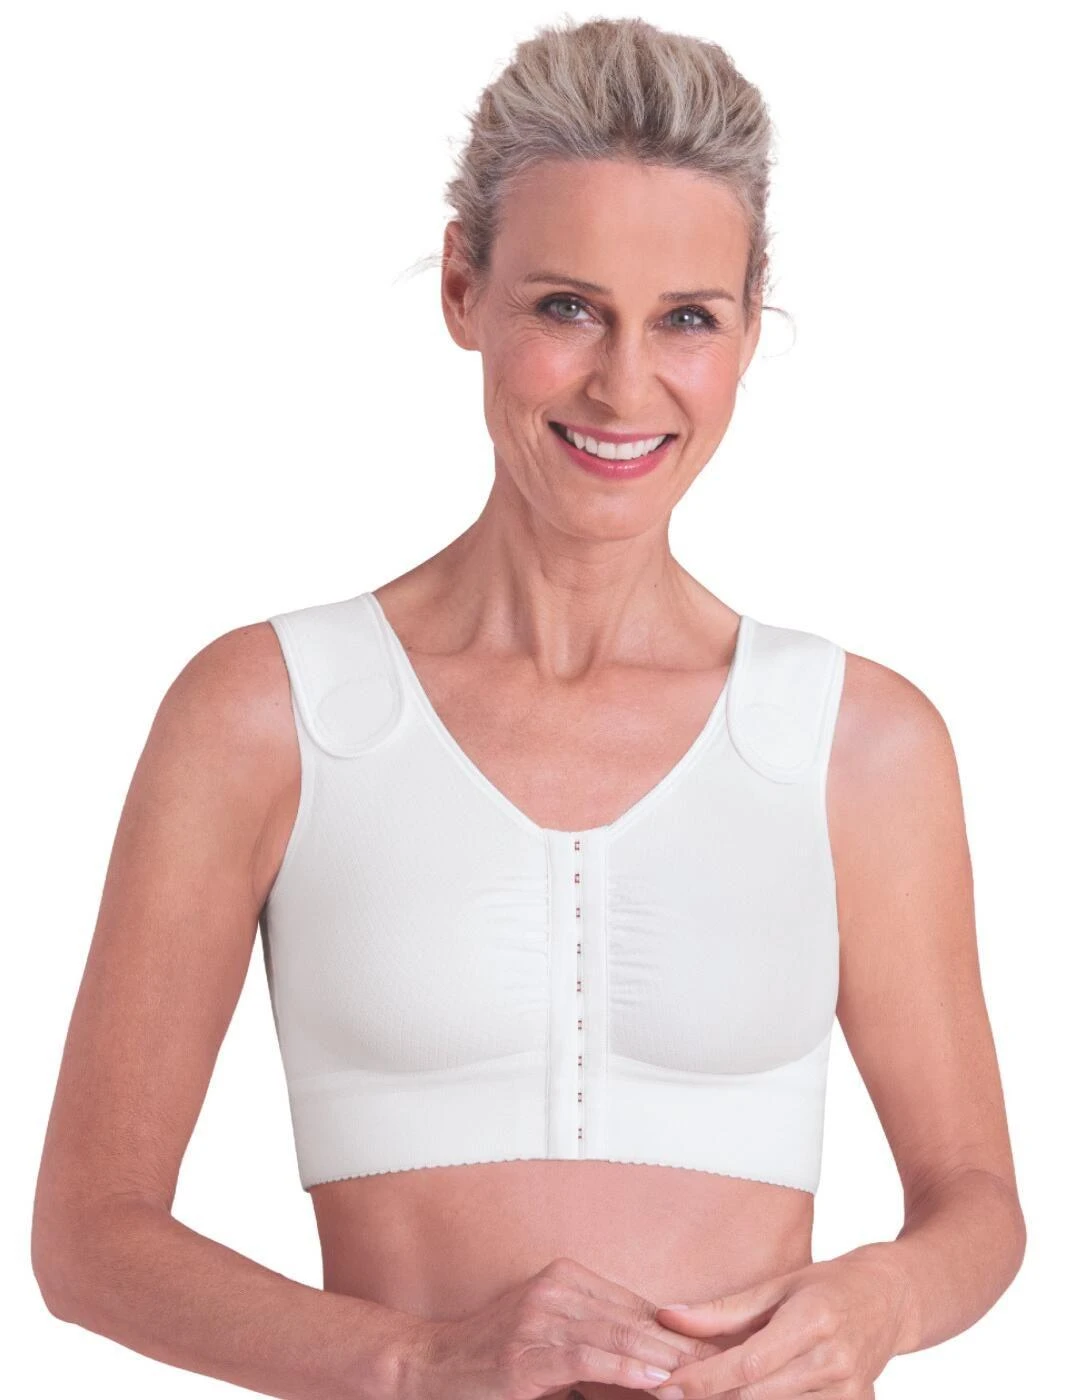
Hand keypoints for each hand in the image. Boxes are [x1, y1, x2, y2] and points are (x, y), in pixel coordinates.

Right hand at [391, 1255, 734, 1399]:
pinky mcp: (526, 1349)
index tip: (720, 1353)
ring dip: (664, 1363)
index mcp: (568, 1278)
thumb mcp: (554, 1346)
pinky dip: (624, 1370)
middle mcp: (557, 1286)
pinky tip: (655, 1382)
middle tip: (726, 1369)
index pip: (639, 1308)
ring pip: (618, 1337)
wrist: (430, 1367)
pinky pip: (586, 1358)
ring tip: (704, 1380)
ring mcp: (539, 1313)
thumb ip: (600, 1348)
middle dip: (682, 1349)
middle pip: (635, 1320)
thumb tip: (659, 1370)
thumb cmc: (495, 1362)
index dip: (680, 1334)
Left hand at [644, 1252, 911, 1398]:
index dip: (704, 1380)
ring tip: (699, 1394)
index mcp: (813, 1321)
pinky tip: (738, 1397)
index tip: (667, 1384)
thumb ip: (724, 1309)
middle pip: (757, 1396)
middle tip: (667, 1394)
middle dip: (709, 1398)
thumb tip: (668, 1317)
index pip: (749, 1364)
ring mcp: (847, 1392)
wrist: (891, 1301)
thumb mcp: (777, 1286)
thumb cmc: (828, 1285)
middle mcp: (834, 1362)